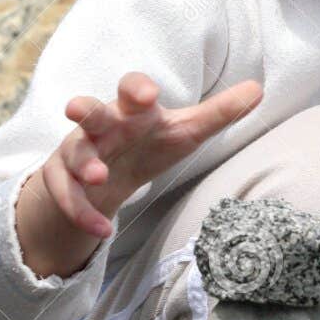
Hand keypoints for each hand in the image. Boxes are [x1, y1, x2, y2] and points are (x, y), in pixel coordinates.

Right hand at [40, 71, 263, 239]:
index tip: (148, 95)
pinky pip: (68, 196)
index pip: (130, 88)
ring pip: (73, 154)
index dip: (136, 89)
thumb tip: (257, 90)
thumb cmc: (149, 143)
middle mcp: (100, 125)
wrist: (106, 176)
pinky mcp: (62, 181)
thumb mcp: (184, 131)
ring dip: (85, 165)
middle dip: (84, 109)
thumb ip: (219, 113)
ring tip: (100, 178)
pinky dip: (83, 213)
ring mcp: (77, 151)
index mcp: (132, 110)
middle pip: (88, 111)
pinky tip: (104, 231)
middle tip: (77, 109)